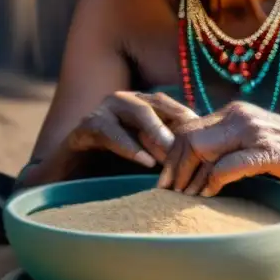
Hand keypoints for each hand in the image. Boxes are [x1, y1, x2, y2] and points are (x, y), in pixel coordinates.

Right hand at [66, 91, 198, 168]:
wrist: (70, 179)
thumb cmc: (113, 168)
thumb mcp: (148, 158)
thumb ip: (170, 153)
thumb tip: (206, 160)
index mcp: (142, 104)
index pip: (172, 107)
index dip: (190, 121)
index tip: (209, 140)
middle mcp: (125, 101)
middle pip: (158, 104)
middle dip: (177, 123)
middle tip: (194, 145)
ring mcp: (104, 110)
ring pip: (136, 111)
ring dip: (156, 130)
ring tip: (171, 152)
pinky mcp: (86, 126)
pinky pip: (109, 131)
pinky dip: (128, 146)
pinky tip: (144, 161)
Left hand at [157, 101, 279, 195]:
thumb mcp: (252, 137)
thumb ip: (227, 140)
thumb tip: (194, 158)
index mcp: (233, 111)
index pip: (187, 128)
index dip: (171, 154)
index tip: (166, 178)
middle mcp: (239, 116)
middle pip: (188, 137)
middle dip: (173, 167)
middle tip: (167, 191)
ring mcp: (252, 132)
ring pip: (201, 149)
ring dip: (189, 177)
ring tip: (185, 196)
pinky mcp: (266, 152)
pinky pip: (226, 166)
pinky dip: (212, 182)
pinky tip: (209, 194)